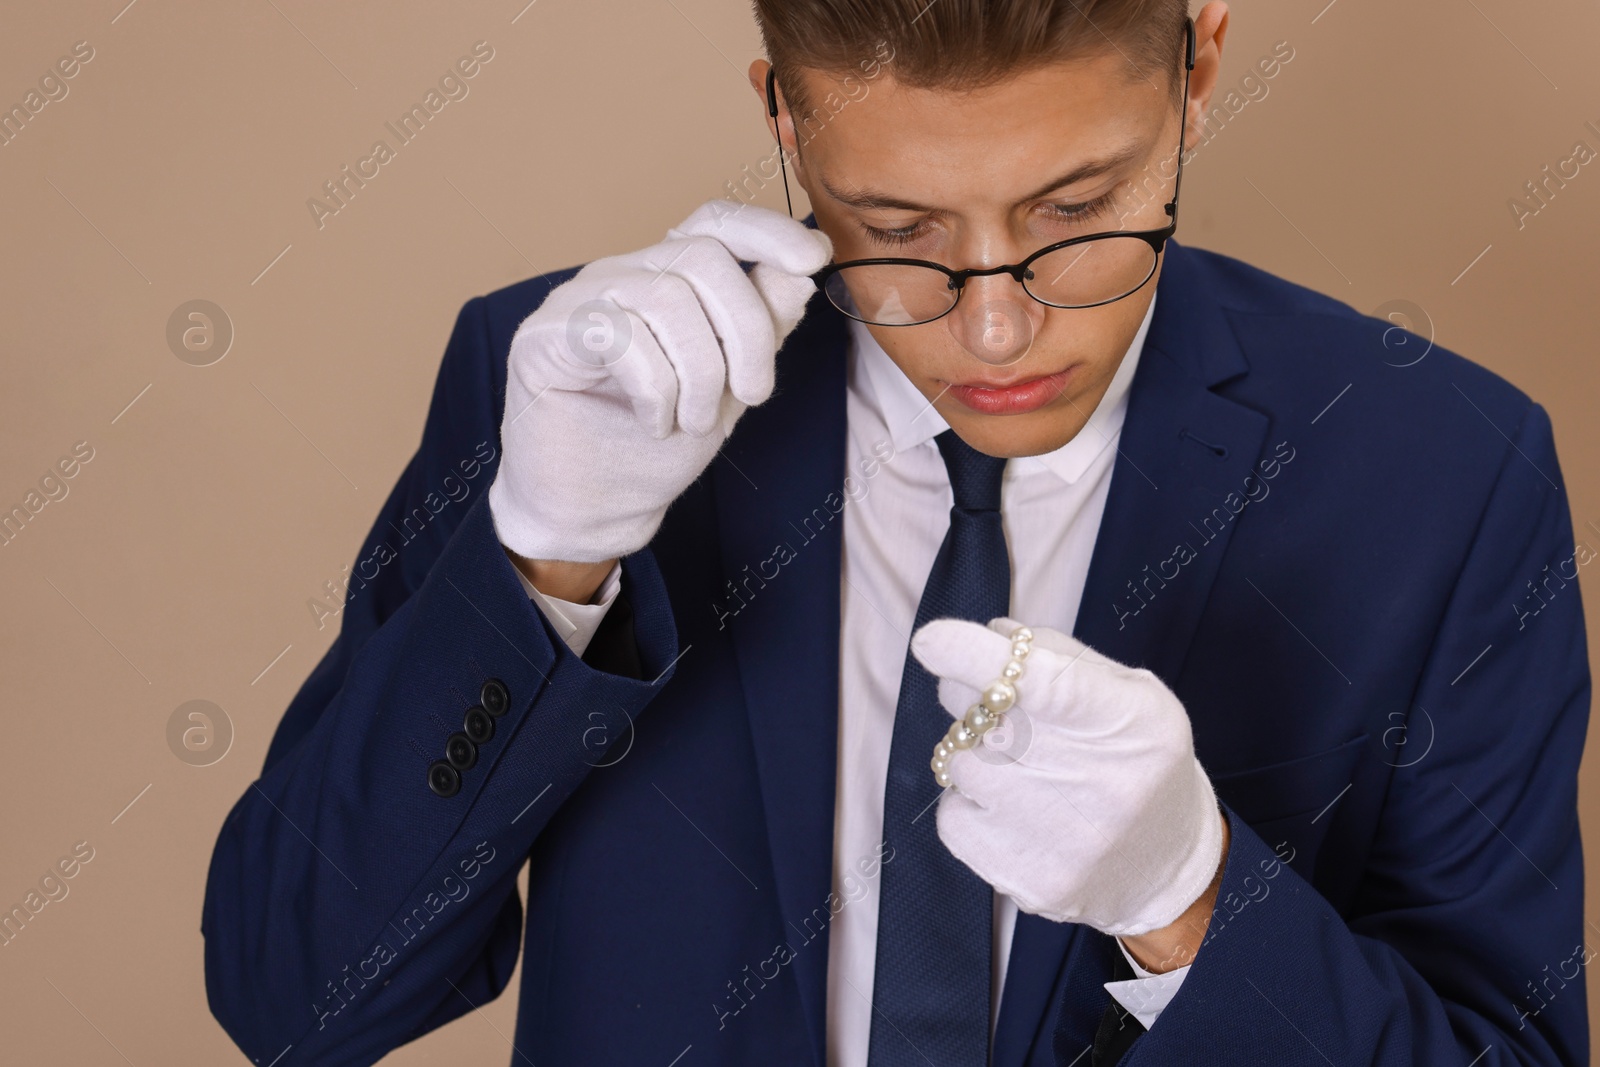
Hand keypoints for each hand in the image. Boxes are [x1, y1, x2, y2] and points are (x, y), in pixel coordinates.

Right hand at [488, 199, 832, 562]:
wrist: (596, 508)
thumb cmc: (656, 447)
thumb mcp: (730, 387)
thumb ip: (760, 329)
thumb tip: (800, 275)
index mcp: (668, 279)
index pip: (716, 223)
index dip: (768, 231)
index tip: (813, 261)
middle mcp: (623, 275)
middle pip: (704, 257)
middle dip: (747, 329)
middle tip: (753, 395)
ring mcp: (580, 297)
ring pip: (668, 298)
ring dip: (701, 373)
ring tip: (693, 422)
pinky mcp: (545, 333)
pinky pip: (621, 336)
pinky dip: (655, 390)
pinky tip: (653, 424)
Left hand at [910, 616, 1225, 937]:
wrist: (1168, 869)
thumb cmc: (1140, 762)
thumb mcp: (1131, 693)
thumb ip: (1062, 657)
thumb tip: (991, 635)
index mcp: (1130, 721)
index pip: (1040, 682)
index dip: (974, 657)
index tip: (931, 640)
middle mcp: (1100, 784)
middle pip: (985, 717)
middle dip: (969, 692)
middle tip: (992, 698)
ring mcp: (1062, 841)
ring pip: (961, 764)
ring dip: (971, 748)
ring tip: (1012, 759)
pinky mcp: (1028, 882)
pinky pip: (953, 817)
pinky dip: (968, 799)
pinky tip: (1007, 803)